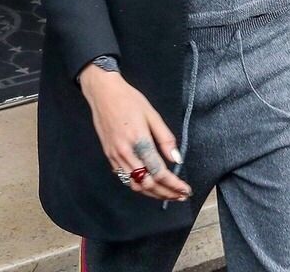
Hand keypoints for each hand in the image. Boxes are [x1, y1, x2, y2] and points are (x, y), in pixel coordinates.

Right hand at [79, 64, 191, 200]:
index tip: (185, 189)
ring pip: (135, 185)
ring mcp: (115, 157)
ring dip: (153, 193)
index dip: (174, 184)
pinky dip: (139, 186)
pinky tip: (149, 184)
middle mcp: (125, 153)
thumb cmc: (129, 99)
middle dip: (166, 193)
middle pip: (147, 184)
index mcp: (139, 141)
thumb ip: (165, 138)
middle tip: (180, 195)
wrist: (103, 93)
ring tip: (168, 194)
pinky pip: (125, 178)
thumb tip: (177, 159)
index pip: (159, 172)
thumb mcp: (152, 114)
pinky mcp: (109, 157)